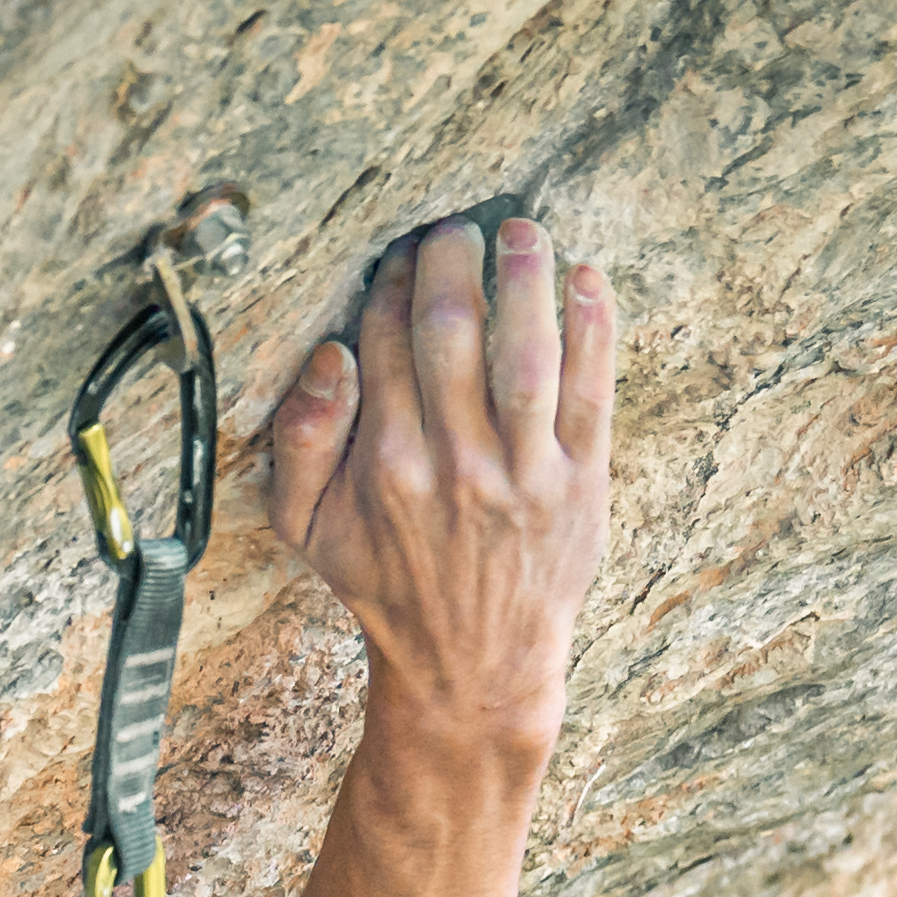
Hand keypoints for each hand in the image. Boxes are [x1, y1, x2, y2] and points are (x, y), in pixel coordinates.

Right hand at [265, 212, 612, 755]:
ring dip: (525, 277)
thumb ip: (302, 444)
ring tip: (520, 231)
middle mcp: (454, 465)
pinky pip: (591, 387)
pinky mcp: (580, 483)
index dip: (392, 286)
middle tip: (453, 229)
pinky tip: (585, 278)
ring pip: (526, 348)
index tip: (399, 257)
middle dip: (450, 261)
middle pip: (451, 330)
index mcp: (385, 467)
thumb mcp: (309, 532)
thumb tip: (329, 358)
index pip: (385, 344)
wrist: (471, 667)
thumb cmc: (388, 588)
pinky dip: (593, 326)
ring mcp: (523, 473)